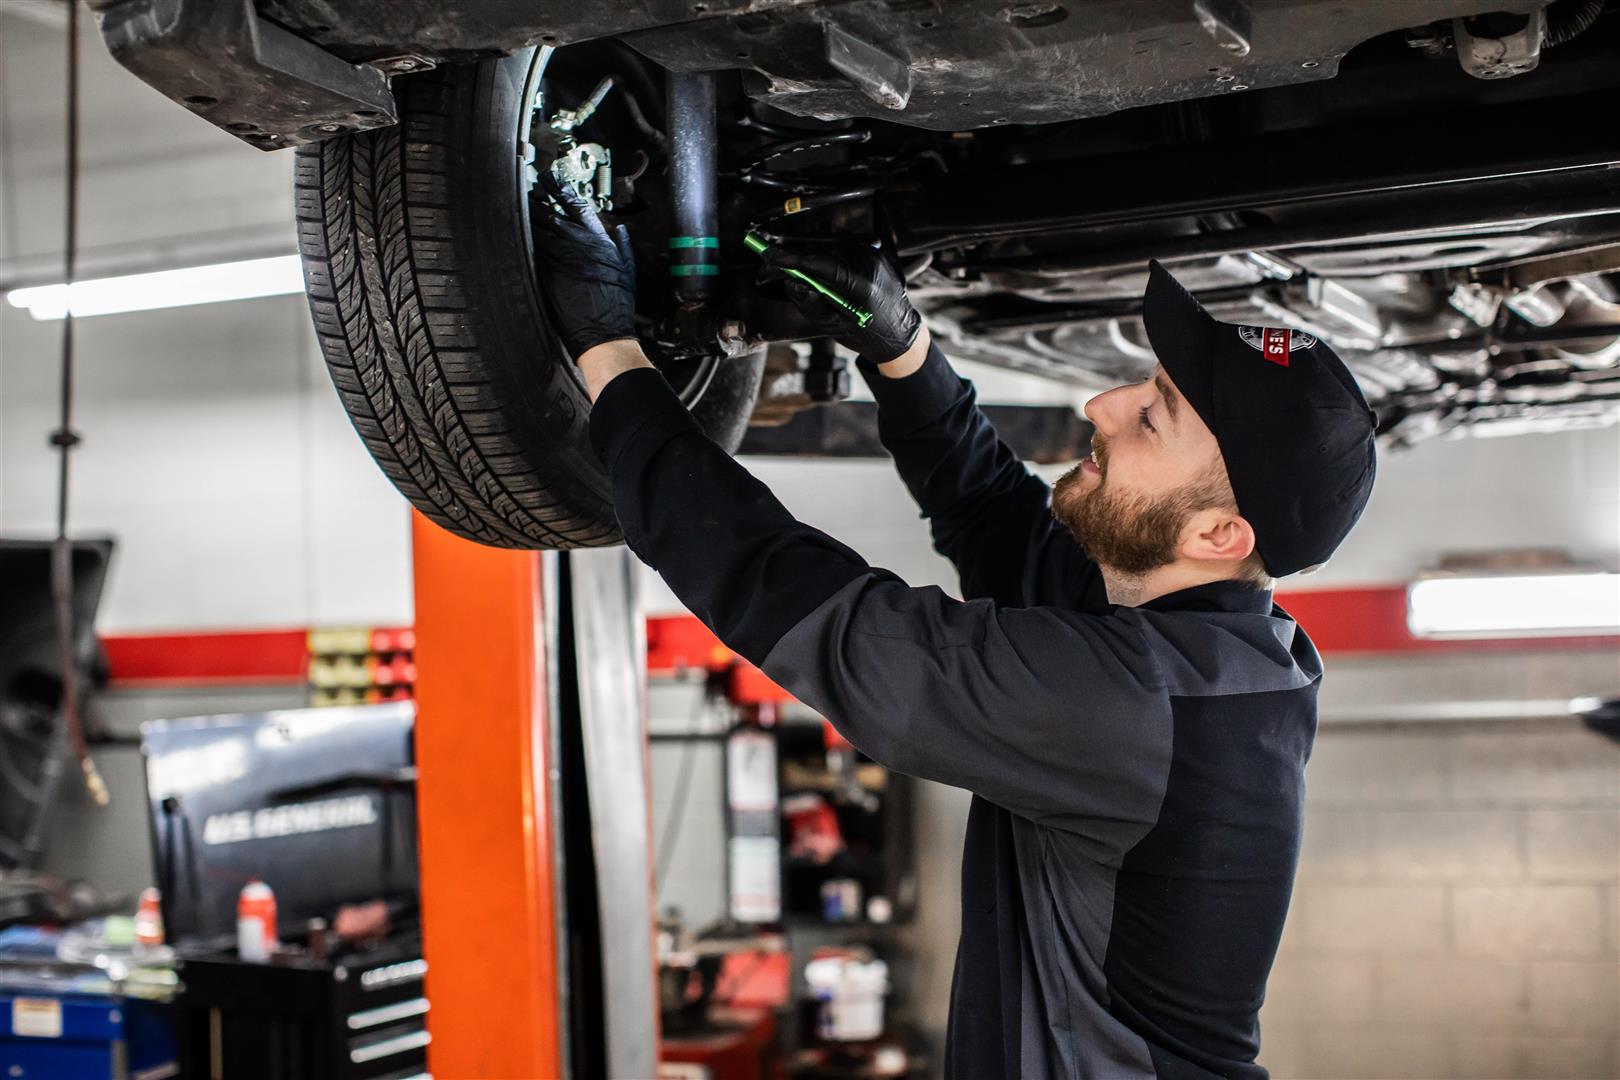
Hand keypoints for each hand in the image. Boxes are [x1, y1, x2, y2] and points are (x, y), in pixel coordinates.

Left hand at [531, 173, 637, 358]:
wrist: (604, 331)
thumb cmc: (618, 305)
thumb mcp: (629, 271)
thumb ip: (624, 247)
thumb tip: (620, 230)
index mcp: (599, 242)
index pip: (578, 207)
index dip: (562, 191)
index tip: (552, 180)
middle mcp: (579, 245)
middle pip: (553, 213)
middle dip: (539, 199)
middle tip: (528, 188)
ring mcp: (562, 259)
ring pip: (539, 229)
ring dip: (527, 216)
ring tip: (517, 205)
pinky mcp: (547, 274)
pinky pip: (532, 250)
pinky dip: (523, 238)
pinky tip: (512, 230)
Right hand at [757, 240, 921, 363]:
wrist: (899, 332)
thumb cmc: (870, 334)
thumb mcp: (837, 326)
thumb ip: (813, 305)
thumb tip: (792, 283)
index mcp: (864, 285)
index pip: (820, 265)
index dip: (792, 260)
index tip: (770, 257)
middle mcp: (869, 264)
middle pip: (820, 253)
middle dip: (793, 260)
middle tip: (770, 269)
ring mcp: (871, 255)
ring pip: (827, 249)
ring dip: (806, 259)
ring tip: (788, 272)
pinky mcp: (870, 252)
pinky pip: (838, 249)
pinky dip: (821, 258)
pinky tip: (811, 270)